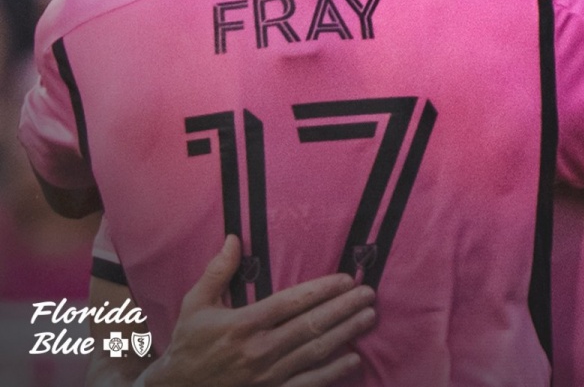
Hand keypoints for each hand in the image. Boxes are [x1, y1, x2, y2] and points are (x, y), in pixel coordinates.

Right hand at [144, 236, 375, 386]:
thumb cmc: (188, 346)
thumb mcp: (194, 304)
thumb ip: (217, 271)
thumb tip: (234, 238)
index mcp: (244, 324)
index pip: (292, 303)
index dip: (322, 290)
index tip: (346, 279)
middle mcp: (260, 350)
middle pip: (311, 325)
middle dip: (344, 309)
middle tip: (369, 294)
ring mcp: (268, 377)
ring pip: (315, 352)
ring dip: (345, 334)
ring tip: (368, 318)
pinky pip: (307, 384)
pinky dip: (333, 373)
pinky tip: (353, 360)